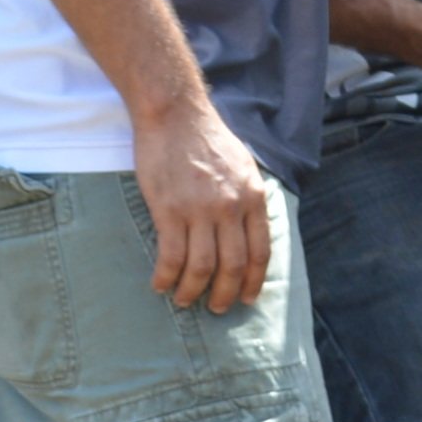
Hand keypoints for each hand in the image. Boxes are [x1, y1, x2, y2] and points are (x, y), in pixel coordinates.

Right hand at [136, 98, 276, 311]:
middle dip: (225, 294)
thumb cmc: (206, 138)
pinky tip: (160, 284)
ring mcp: (199, 209)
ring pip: (202, 267)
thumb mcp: (243, 166)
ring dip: (193, 291)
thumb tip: (250, 231)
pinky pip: (171, 256)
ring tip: (185, 301)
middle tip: (216, 308)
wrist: (174, 113)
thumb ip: (248, 198)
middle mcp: (231, 207)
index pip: (260, 251)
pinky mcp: (169, 209)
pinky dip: (166, 276)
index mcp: (253, 197)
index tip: (247, 298)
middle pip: (233, 265)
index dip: (254, 281)